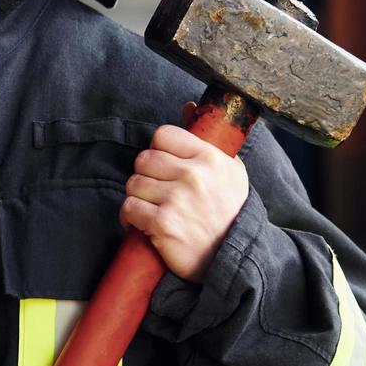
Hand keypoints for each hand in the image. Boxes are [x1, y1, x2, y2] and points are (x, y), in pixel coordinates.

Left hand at [119, 106, 248, 283]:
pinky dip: (131, 217)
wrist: (236, 259)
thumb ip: (207, 138)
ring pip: (134, 183)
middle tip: (159, 192)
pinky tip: (145, 224)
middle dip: (147, 176)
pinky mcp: (163, 223)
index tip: (166, 167)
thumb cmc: (229, 212)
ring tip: (155, 208)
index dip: (160, 151)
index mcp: (210, 158)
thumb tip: (187, 106)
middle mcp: (194, 175)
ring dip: (139, 198)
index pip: (163, 135)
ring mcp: (177, 199)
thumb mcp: (229, 171)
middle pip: (144, 159)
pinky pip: (129, 207)